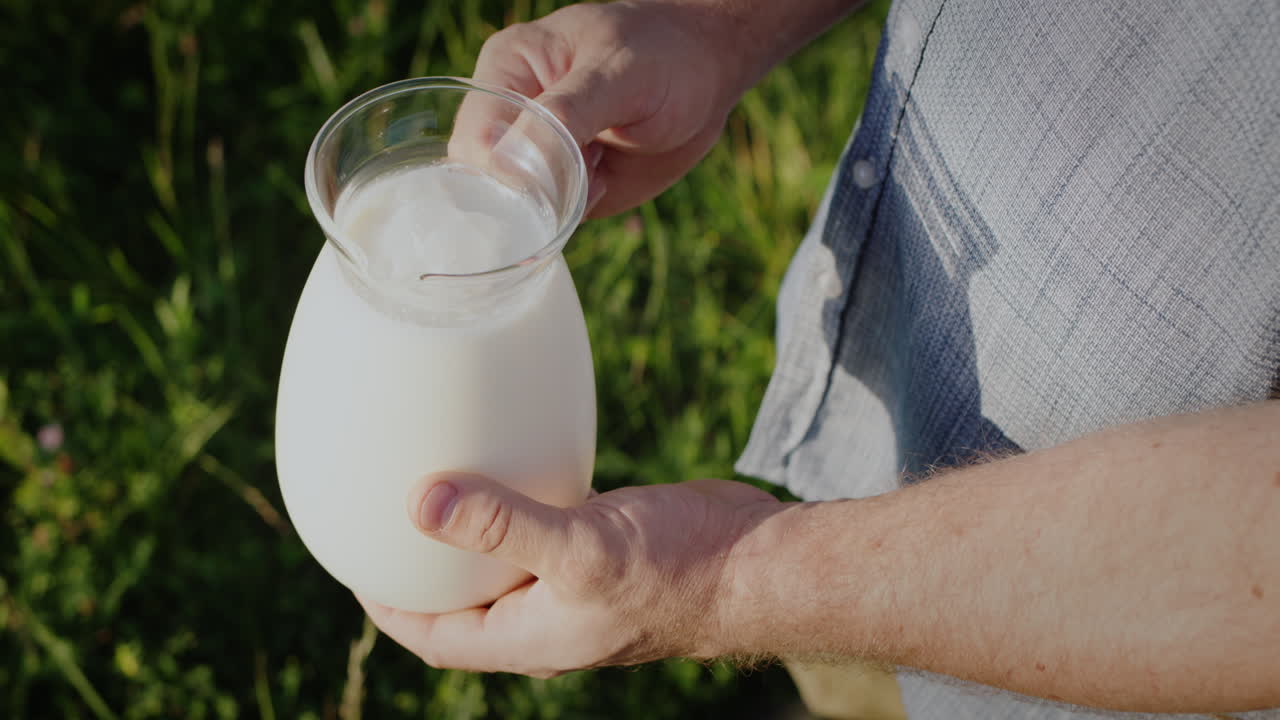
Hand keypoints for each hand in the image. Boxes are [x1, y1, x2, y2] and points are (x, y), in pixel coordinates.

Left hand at [355, 472, 780, 676]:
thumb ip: (501, 524)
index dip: (387, 602)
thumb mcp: (580, 548)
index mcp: (528, 637)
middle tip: (385, 509)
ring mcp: (576, 583)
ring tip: (438, 477)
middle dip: (421, 564)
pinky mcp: (603, 547)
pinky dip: (517, 502)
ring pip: (504, 561)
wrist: (758, 562)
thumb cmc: (678, 570)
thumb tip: (418, 500)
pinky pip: (543, 528)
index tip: (351, 558)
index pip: (433, 634)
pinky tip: (512, 456)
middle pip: (461, 599)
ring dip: (469, 531)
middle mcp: (545, 617)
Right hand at [469, 1, 745, 216]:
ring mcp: (535, 159)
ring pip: (519, 211)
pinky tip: (607, 178)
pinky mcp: (563, 189)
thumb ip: (564, 114)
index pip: (474, 142)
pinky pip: (551, 222)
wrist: (707, 77)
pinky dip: (578, 213)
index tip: (553, 174)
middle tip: (589, 164)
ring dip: (560, 204)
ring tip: (602, 160)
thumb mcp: (618, 74)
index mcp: (505, 74)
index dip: (502, 172)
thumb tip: (508, 164)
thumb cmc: (662, 56)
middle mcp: (509, 120)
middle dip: (532, 195)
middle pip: (485, 185)